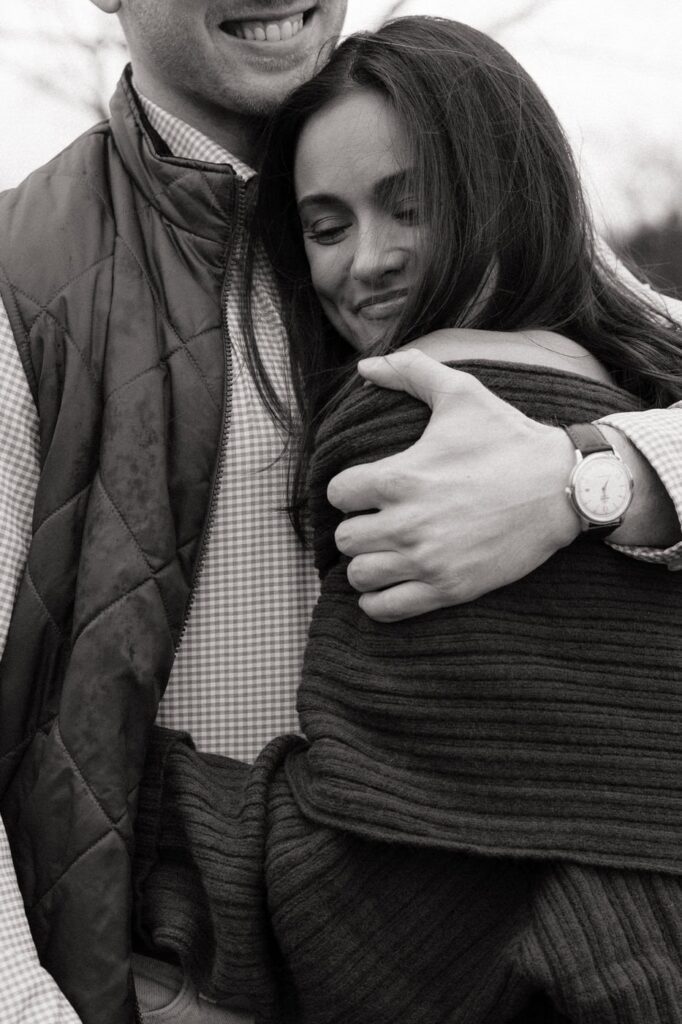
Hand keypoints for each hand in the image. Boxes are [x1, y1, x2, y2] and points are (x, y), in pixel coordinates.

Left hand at [327, 349, 579, 621]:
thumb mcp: (461, 392)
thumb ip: (410, 371)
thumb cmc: (510, 437)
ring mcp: (427, 559)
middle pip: (344, 538)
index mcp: (401, 476)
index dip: (347, 491)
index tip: (366, 491)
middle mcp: (407, 521)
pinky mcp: (448, 588)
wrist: (564, 486)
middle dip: (356, 528)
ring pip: (360, 576)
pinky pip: (386, 609)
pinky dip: (378, 601)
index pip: (336, 494)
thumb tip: (366, 364)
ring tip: (383, 553)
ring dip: (366, 564)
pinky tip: (390, 584)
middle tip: (377, 522)